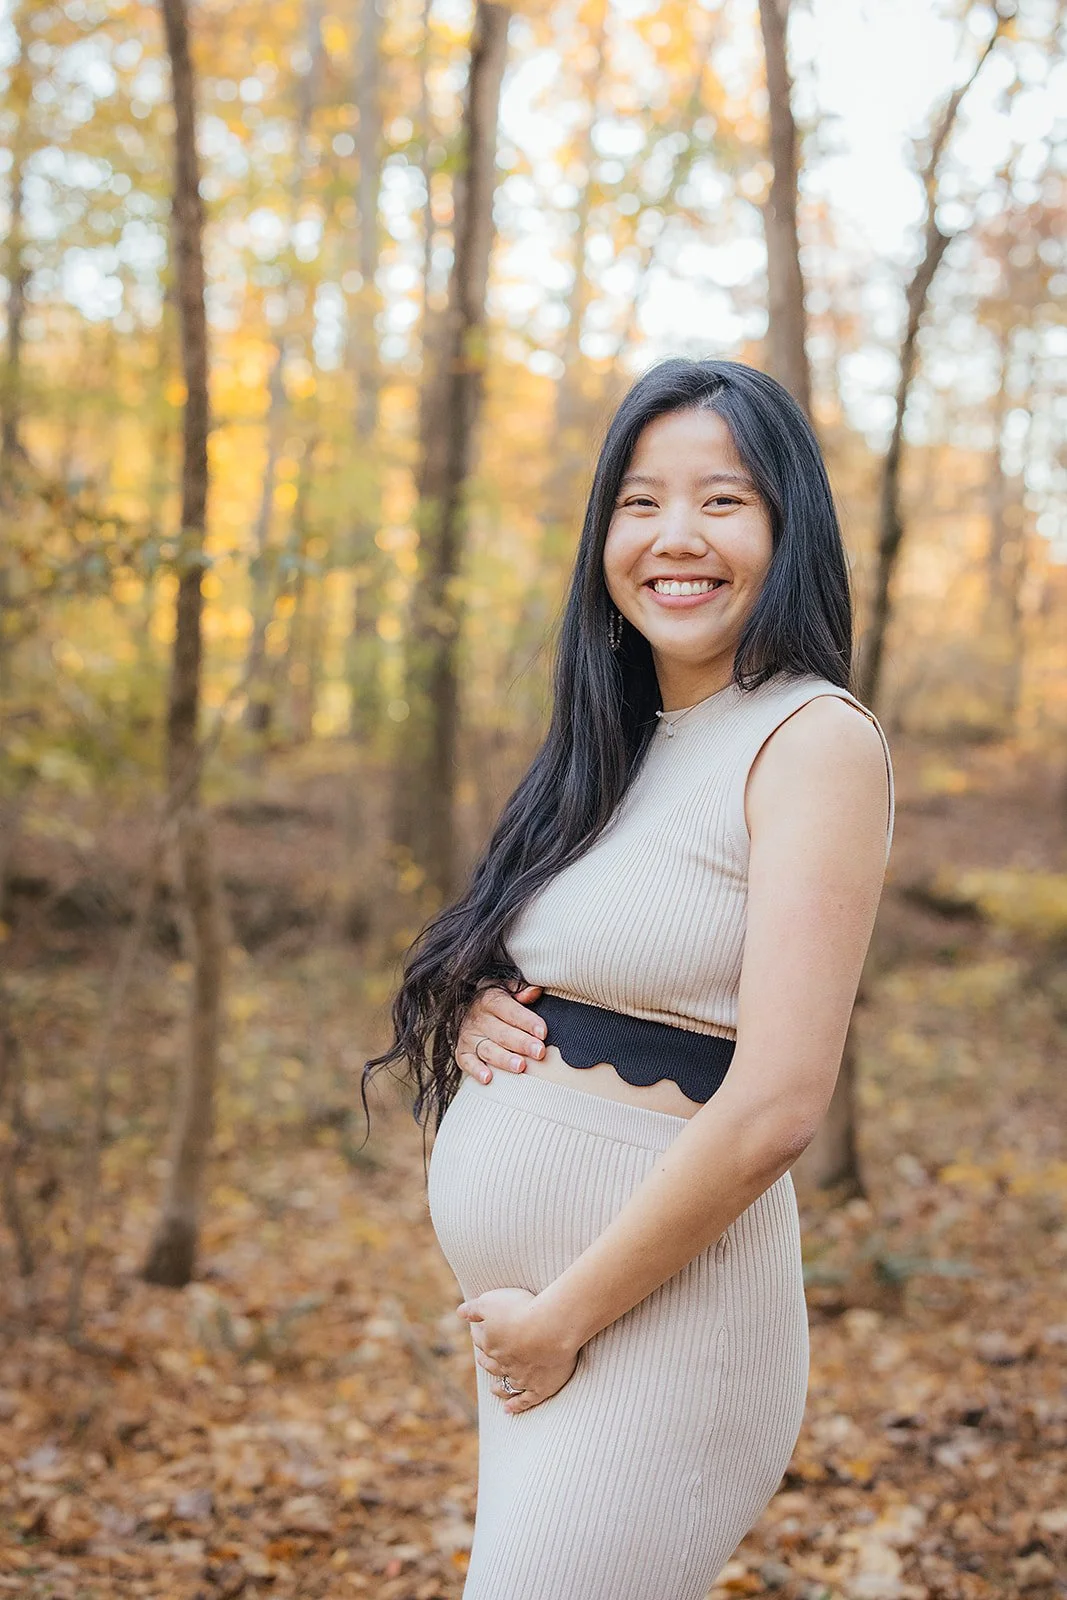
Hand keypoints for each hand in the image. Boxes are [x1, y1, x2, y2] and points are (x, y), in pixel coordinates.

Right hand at [456, 982, 545, 1084]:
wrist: (468, 1009)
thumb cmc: (498, 1003)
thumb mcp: (507, 990)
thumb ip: (521, 990)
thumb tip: (535, 991)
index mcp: (490, 1000)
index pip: (510, 1011)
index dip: (527, 1021)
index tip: (543, 1032)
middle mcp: (478, 1018)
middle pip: (502, 1033)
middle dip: (522, 1043)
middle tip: (539, 1052)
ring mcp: (469, 1036)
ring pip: (487, 1049)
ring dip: (504, 1059)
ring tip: (520, 1066)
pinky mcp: (462, 1052)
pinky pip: (467, 1062)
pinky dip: (476, 1070)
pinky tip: (488, 1078)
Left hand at [456, 1287, 580, 1413]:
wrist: (550, 1328)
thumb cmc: (522, 1309)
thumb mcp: (491, 1301)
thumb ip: (474, 1308)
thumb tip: (460, 1312)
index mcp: (490, 1342)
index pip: (480, 1338)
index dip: (479, 1333)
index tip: (478, 1330)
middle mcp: (502, 1363)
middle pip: (490, 1363)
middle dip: (485, 1361)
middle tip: (482, 1360)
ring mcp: (521, 1377)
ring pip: (505, 1384)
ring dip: (497, 1387)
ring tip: (492, 1390)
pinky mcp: (539, 1387)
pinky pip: (525, 1400)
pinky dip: (516, 1405)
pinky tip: (508, 1410)